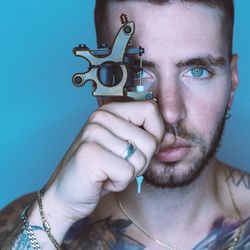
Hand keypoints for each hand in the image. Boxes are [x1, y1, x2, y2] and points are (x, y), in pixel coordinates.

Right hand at [43, 101, 164, 223]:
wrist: (67, 194)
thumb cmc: (99, 171)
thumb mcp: (126, 151)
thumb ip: (149, 140)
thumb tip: (173, 137)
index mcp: (110, 111)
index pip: (151, 109)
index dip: (156, 132)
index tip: (143, 147)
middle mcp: (100, 117)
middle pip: (150, 139)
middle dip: (141, 161)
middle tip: (118, 164)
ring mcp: (93, 134)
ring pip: (141, 158)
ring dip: (129, 173)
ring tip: (108, 171)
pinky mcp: (90, 155)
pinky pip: (127, 173)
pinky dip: (119, 183)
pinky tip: (102, 180)